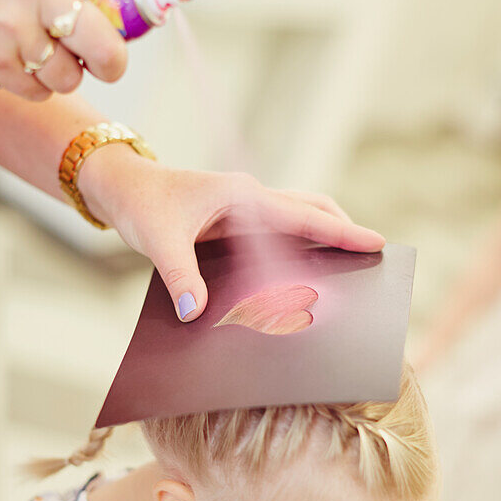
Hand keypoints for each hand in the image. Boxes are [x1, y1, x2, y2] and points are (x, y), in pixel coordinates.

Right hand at [0, 0, 191, 99]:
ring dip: (65, 74)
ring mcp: (16, 29)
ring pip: (73, 76)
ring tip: (34, 49)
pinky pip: (42, 92)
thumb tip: (131, 17)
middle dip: (114, 64)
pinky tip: (10, 60)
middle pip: (109, 46)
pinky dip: (35, 85)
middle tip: (108, 62)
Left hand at [80, 146, 384, 320]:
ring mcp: (246, 205)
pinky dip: (300, 241)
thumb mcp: (158, 241)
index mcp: (243, 197)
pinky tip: (303, 268)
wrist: (122, 186)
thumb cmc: (141, 206)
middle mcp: (251, 196)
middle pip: (313, 208)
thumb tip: (196, 314)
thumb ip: (180, 277)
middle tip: (371, 256)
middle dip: (343, 230)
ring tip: (347, 263)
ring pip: (299, 213)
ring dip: (323, 232)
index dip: (342, 233)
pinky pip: (280, 227)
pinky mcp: (237, 217)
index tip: (377, 243)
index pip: (303, 217)